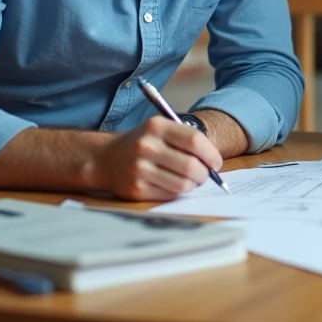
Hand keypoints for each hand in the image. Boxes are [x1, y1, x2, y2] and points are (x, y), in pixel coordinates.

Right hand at [92, 116, 223, 201]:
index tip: (216, 162)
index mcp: (156, 126)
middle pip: (191, 165)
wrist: (105, 159)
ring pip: (182, 184)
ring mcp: (140, 169)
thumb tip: (214, 162)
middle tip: (206, 174)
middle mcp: (146, 146)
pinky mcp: (136, 189)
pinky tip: (174, 184)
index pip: (194, 140)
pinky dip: (178, 192)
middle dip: (205, 173)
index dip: (211, 154)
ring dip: (193, 184)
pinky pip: (169, 195)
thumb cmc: (142, 143)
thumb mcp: (160, 129)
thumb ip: (185, 139)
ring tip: (191, 180)